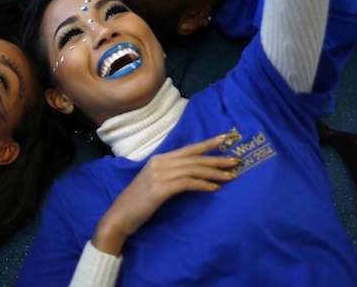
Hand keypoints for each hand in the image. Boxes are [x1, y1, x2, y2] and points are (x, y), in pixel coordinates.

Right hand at [91, 135, 239, 254]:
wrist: (119, 217)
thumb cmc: (138, 203)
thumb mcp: (155, 184)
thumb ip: (170, 176)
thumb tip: (192, 175)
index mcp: (159, 159)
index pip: (188, 149)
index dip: (208, 143)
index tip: (225, 139)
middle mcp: (160, 162)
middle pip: (195, 158)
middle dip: (218, 158)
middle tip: (238, 160)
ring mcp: (159, 174)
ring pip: (194, 169)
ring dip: (215, 172)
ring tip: (232, 176)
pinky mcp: (160, 188)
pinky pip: (187, 183)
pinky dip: (203, 184)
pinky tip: (214, 188)